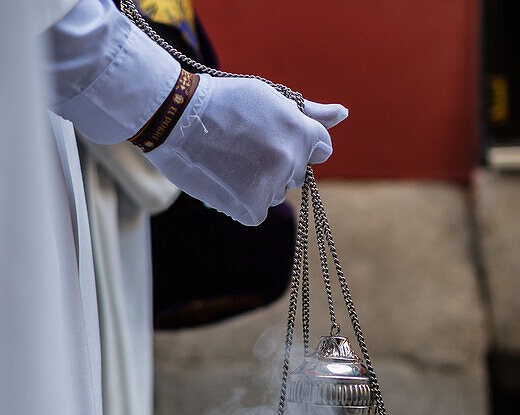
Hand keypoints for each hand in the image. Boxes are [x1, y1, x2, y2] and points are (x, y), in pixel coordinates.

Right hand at [145, 75, 346, 225]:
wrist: (176, 118)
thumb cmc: (221, 102)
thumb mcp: (268, 98)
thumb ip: (309, 112)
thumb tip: (343, 114)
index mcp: (299, 129)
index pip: (321, 148)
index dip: (297, 143)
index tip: (272, 138)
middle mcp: (290, 158)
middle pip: (296, 173)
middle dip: (276, 164)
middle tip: (242, 147)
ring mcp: (271, 184)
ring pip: (275, 193)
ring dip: (258, 185)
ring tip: (228, 161)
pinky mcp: (251, 207)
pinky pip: (257, 212)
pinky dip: (241, 203)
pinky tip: (223, 180)